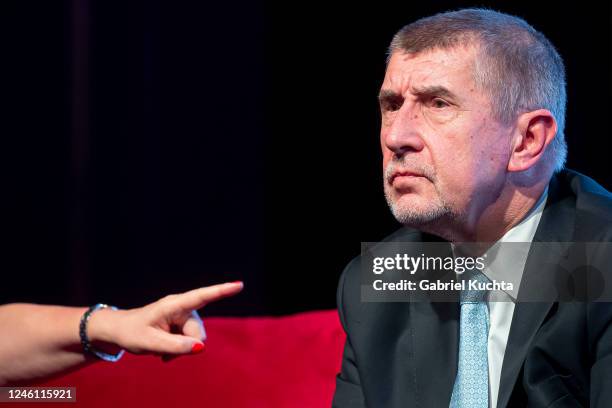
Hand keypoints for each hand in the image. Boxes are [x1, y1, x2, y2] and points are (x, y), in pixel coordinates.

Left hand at [87, 281, 242, 357]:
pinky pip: (192, 342)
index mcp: (174, 305)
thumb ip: (176, 346)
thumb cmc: (132, 333)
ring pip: (196, 340)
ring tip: (162, 351)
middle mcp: (183, 307)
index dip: (222, 291)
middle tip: (164, 353)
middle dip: (187, 347)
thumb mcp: (150, 344)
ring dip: (182, 350)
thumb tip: (202, 347)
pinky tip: (166, 352)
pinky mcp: (184, 324)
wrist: (120, 331)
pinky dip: (181, 350)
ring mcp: (184, 316)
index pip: (202, 296)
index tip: (239, 284)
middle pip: (199, 332)